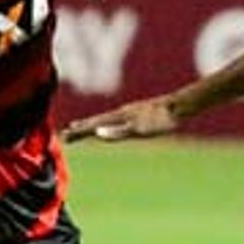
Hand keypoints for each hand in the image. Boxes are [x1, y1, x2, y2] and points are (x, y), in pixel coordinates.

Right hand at [62, 95, 181, 142]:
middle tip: (65, 135)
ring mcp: (128, 113)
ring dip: (90, 125)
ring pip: (104, 119)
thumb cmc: (159, 120)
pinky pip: (114, 120)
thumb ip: (118, 132)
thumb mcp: (139, 130)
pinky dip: (104, 123)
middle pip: (95, 121)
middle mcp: (120, 113)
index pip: (93, 125)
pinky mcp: (137, 114)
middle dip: (80, 128)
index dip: (79, 131)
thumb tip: (96, 133)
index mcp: (118, 117)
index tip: (65, 136)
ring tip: (80, 128)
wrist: (178, 106)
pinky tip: (107, 125)